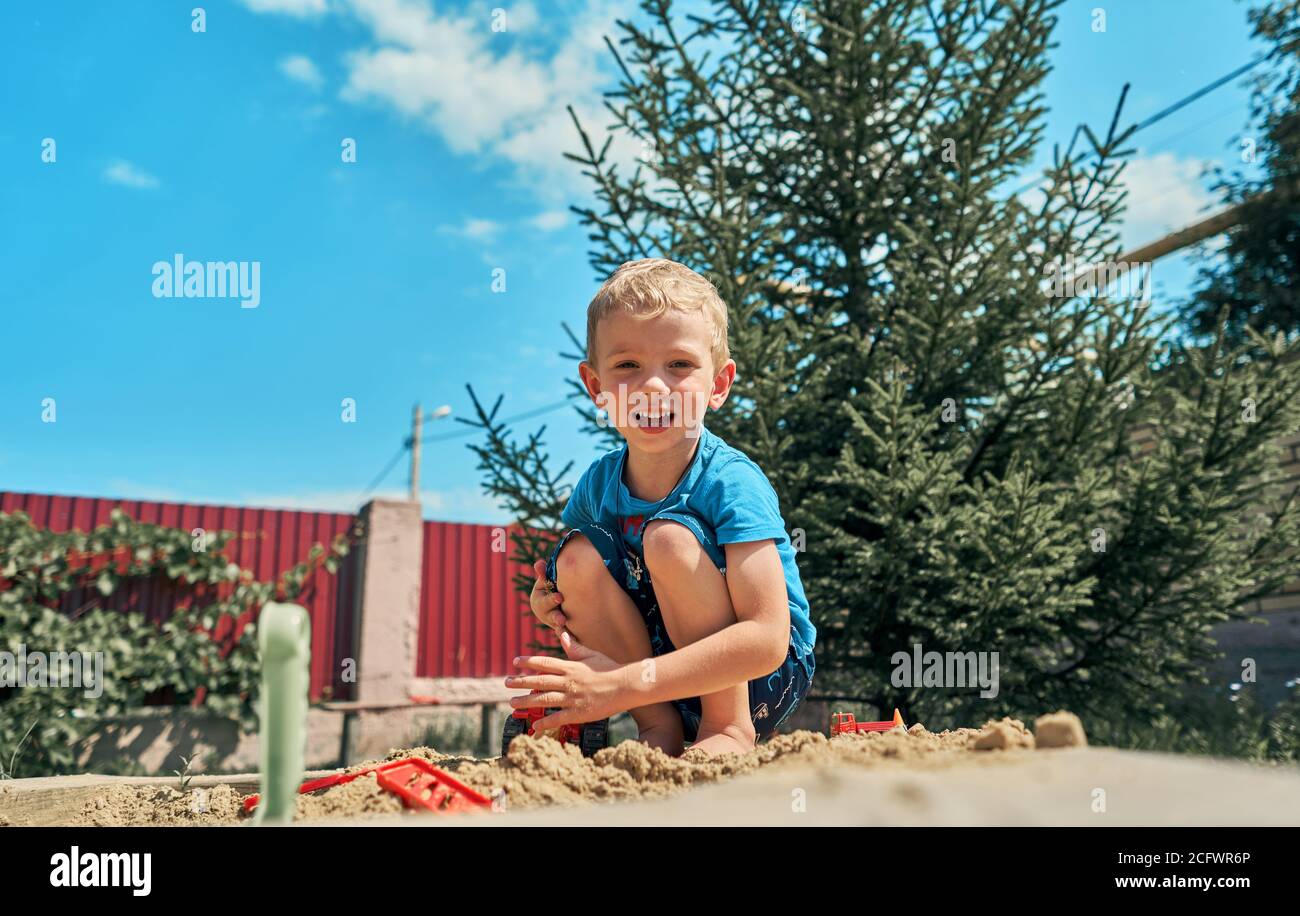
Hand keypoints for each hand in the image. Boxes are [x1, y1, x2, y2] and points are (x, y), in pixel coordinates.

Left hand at [503, 630, 629, 732]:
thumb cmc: (610, 669)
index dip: (528, 662)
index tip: (515, 662)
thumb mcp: (591, 655)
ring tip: (512, 702)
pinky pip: (558, 718)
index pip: (545, 663)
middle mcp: (569, 681)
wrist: (626, 686)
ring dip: (526, 701)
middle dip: (521, 681)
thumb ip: (574, 647)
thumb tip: (561, 635)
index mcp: (571, 667)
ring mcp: (573, 698)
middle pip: (540, 681)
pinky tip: (534, 726)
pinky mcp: (579, 713)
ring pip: (544, 699)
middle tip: (506, 683)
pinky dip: (545, 723)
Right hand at [528, 559, 567, 631]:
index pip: (543, 601)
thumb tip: (538, 563)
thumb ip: (543, 573)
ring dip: (563, 628)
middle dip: (556, 616)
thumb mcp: (545, 581)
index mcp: (538, 601)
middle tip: (562, 618)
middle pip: (550, 616)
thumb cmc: (551, 587)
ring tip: (568, 628)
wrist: (560, 599)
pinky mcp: (563, 628)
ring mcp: (554, 622)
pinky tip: (575, 640)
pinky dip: (570, 637)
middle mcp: (545, 614)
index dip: (551, 600)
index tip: (560, 597)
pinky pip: (567, 634)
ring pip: (557, 627)